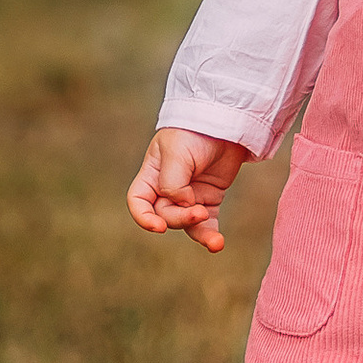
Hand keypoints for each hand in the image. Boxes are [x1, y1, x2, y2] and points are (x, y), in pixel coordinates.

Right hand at [128, 127, 250, 253]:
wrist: (225, 120)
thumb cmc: (194, 131)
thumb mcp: (176, 153)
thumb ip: (172, 182)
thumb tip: (181, 204)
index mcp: (151, 175)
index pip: (138, 202)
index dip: (144, 218)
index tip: (159, 226)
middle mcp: (167, 188)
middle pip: (165, 215)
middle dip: (181, 218)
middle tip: (199, 211)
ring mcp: (189, 196)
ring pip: (187, 224)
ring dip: (199, 233)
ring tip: (215, 242)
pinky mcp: (209, 199)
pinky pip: (207, 223)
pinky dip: (211, 234)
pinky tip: (217, 243)